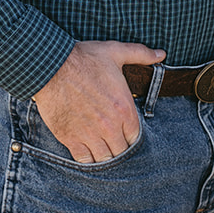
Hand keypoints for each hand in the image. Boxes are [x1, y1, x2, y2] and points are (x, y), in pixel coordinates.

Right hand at [32, 40, 164, 162]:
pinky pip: (84, 160)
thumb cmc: (84, 58)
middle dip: (119, 146)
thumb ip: (141, 54)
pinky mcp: (70, 138)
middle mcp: (109, 125)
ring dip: (105, 154)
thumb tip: (161, 54)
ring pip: (104, 158)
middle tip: (113, 140)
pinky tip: (87, 150)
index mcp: (124, 107)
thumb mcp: (116, 52)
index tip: (125, 131)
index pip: (136, 136)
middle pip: (122, 151)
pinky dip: (87, 158)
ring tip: (102, 146)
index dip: (131, 136)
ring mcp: (89, 134)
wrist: (52, 66)